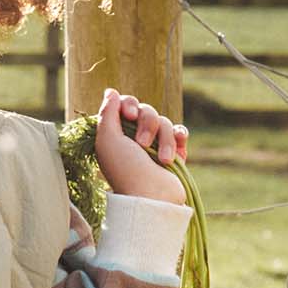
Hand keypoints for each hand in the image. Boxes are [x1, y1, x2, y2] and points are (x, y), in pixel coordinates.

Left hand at [94, 87, 188, 201]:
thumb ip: (107, 113)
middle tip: (141, 144)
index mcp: (117, 134)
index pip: (127, 104)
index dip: (129, 105)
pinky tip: (176, 152)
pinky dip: (179, 138)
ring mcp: (156, 145)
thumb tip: (111, 91)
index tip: (128, 114)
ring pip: (165, 122)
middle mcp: (135, 137)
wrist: (152, 196)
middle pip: (147, 110)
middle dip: (147, 123)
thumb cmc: (125, 169)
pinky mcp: (175, 152)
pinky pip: (180, 131)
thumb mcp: (107, 140)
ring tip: (162, 159)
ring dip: (164, 138)